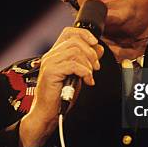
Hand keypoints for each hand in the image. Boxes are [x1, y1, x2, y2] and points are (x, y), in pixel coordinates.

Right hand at [19, 27, 103, 146]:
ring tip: (90, 75)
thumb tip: (98, 49)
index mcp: (56, 54)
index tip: (95, 45)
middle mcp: (51, 55)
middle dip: (91, 53)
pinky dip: (85, 72)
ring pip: (75, 51)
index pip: (69, 32)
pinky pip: (73, 65)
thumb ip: (86, 61)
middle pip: (75, 41)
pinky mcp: (51, 72)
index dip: (84, 34)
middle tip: (96, 67)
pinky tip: (87, 81)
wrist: (48, 114)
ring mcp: (50, 63)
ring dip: (88, 64)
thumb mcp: (78, 75)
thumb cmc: (60, 97)